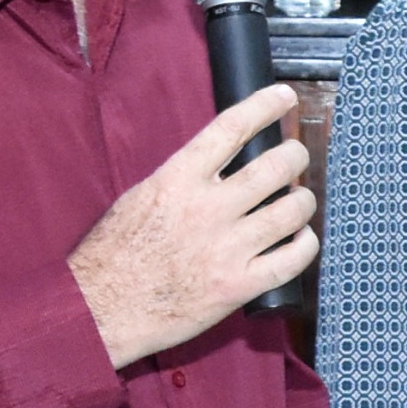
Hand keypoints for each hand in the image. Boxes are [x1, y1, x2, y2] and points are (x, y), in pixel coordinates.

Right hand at [68, 85, 316, 369]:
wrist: (100, 309)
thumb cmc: (113, 254)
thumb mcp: (141, 198)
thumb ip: (182, 179)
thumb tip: (219, 163)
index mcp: (178, 179)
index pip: (232, 129)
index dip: (265, 106)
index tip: (285, 98)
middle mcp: (207, 208)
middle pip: (274, 167)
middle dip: (296, 156)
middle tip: (297, 157)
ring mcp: (226, 248)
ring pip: (291, 210)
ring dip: (304, 200)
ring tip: (300, 200)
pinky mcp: (238, 285)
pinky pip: (292, 260)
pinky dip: (306, 244)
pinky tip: (302, 239)